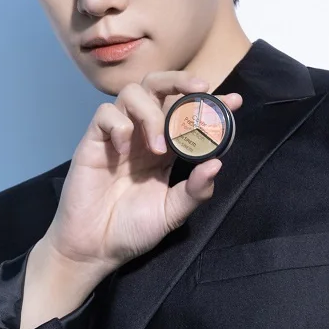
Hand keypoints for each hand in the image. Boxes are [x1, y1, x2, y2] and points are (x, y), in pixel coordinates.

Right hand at [44, 70, 244, 281]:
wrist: (94, 248)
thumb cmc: (132, 230)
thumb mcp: (172, 214)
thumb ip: (195, 191)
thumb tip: (216, 163)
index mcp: (165, 149)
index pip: (188, 115)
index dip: (210, 104)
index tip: (234, 102)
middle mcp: (142, 135)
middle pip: (159, 86)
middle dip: (180, 81)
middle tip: (200, 91)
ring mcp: (118, 136)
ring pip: (133, 93)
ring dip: (151, 113)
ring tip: (158, 147)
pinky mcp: (94, 141)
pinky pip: (105, 114)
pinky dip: (119, 124)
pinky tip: (124, 149)